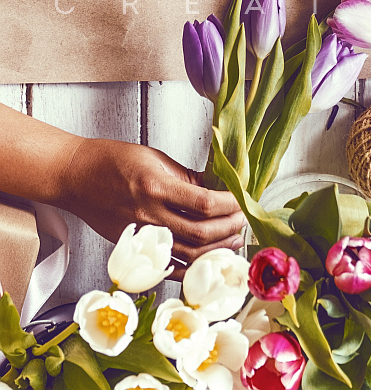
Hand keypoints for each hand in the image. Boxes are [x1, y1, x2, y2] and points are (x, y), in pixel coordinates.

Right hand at [58, 138, 246, 280]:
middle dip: (228, 228)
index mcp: (155, 186)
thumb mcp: (154, 157)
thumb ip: (185, 176)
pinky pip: (168, 266)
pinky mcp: (134, 247)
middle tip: (242, 219)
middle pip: (200, 233)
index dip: (228, 204)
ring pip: (188, 255)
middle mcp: (149, 214)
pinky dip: (191, 266)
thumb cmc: (111, 161)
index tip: (241, 199)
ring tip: (233, 240)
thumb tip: (215, 186)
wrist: (75, 177)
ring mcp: (141, 235)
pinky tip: (207, 259)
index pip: (203, 203)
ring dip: (216, 250)